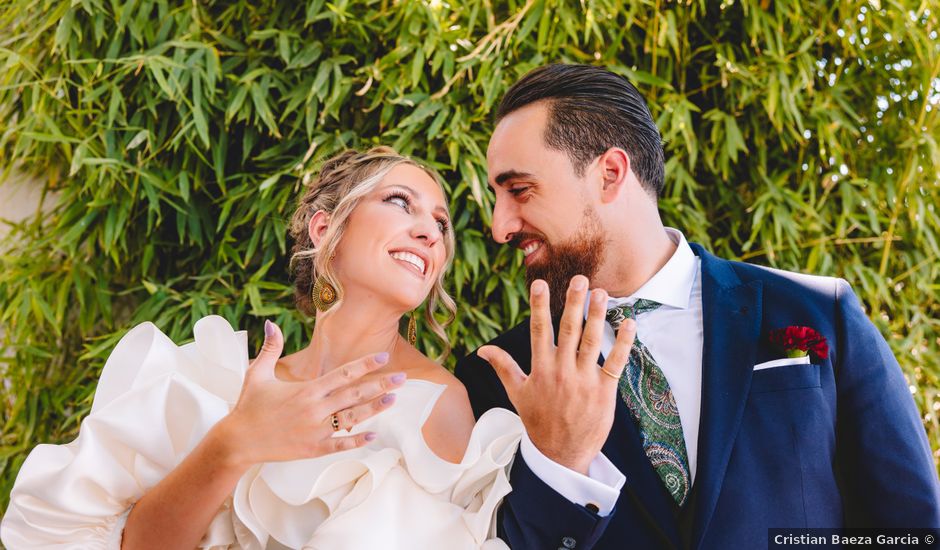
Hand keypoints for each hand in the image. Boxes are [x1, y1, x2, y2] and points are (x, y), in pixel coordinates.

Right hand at [214, 320, 404, 468]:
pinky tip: (374, 434)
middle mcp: (315, 409)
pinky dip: (357, 439)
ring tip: (393, 399)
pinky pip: (340, 444)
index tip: (383, 358)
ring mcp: (315, 430)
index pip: (343, 374)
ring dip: (374, 409)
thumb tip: (270, 323)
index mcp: (306, 389)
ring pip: (352, 418)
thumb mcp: (257, 373)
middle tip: (402, 378)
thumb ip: (270, 348)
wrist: (238, 441)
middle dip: (380, 385)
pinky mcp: (313, 449)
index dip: (365, 365)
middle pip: (354, 395)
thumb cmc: (249, 406)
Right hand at [477, 275, 635, 474]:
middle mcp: (562, 371)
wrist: (561, 454)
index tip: (539, 284)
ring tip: (602, 293)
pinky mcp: (604, 391)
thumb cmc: (538, 421)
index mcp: (540, 369)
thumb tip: (482, 350)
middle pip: (568, 330)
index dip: (538, 306)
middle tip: (580, 279)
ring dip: (597, 316)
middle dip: (574, 303)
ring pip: (592, 342)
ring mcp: (584, 380)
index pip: (538, 330)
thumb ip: (503, 367)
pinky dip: (624, 343)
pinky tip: (629, 323)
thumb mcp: (516, 393)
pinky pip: (615, 363)